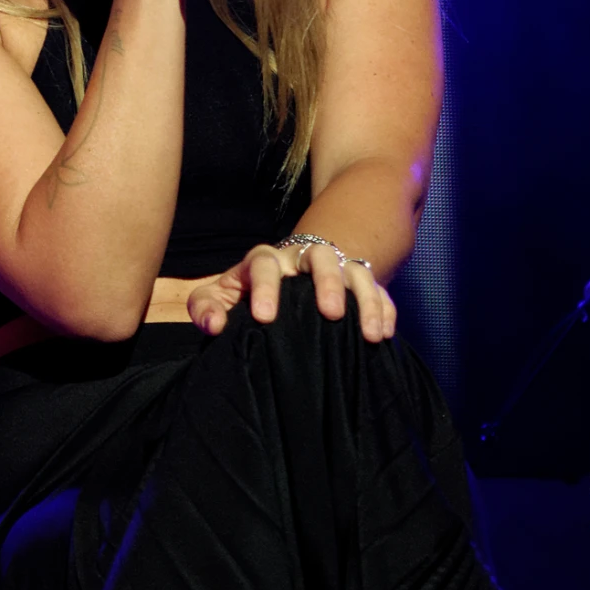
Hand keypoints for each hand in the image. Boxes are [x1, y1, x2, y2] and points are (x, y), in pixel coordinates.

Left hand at [187, 240, 397, 342]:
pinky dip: (384, 308)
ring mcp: (333, 268)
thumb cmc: (243, 296)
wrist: (277, 284)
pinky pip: (378, 289)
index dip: (265, 287)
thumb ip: (205, 308)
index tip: (265, 317)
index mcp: (265, 260)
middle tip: (330, 314)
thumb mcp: (217, 298)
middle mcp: (300, 258)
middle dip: (327, 282)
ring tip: (369, 333)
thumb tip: (214, 325)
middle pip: (318, 255)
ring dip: (365, 298)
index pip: (264, 263)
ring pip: (354, 270)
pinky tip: (383, 333)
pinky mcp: (356, 284)